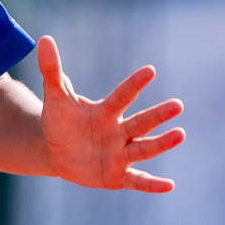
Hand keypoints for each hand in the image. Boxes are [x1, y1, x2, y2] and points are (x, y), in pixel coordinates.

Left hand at [37, 34, 184, 192]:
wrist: (58, 152)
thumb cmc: (62, 122)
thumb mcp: (56, 98)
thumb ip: (52, 70)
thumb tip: (44, 39)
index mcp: (106, 112)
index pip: (121, 96)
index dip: (134, 84)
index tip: (150, 70)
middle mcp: (119, 132)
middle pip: (140, 122)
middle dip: (158, 115)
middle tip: (177, 105)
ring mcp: (120, 154)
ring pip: (144, 148)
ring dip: (161, 143)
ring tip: (180, 134)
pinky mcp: (117, 176)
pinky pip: (137, 180)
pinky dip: (151, 184)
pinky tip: (169, 185)